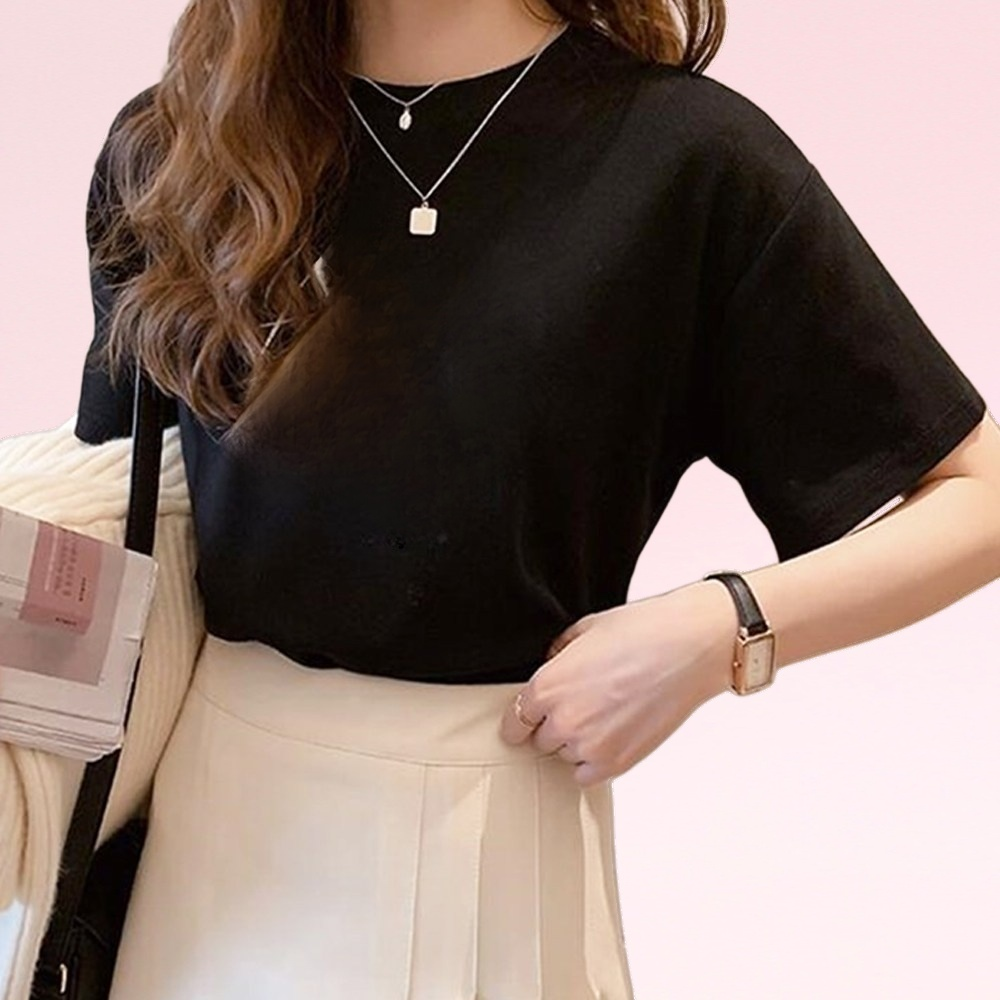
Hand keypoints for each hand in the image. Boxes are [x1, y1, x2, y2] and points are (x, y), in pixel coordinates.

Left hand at [499, 580, 737, 786]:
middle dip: (555, 725)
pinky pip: (587, 775)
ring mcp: (590, 746)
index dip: (522, 719)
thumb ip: (559, 654)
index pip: (514, 721)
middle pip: (541, 741)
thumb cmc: (642, 631)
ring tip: (607, 714)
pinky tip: (612, 737)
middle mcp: (562, 721)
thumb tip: (553, 666)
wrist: (690, 648)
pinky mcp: (617, 763)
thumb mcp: (585, 629)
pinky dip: (595, 761)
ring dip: (579, 742)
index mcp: (547, 687)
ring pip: (566, 756)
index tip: (528, 721)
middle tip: (584, 705)